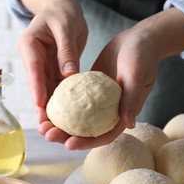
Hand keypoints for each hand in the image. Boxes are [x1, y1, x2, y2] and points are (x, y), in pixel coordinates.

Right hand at [18, 0, 87, 124]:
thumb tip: (69, 75)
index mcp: (30, 45)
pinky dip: (59, 104)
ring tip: (52, 130)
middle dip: (41, 107)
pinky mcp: (53, 71)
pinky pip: (56, 89)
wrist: (62, 8)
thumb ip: (66, 50)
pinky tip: (62, 119)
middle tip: (45, 127)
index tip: (40, 104)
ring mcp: (42, 67)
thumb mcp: (66, 26)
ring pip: (45, 91)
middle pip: (37, 86)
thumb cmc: (63, 12)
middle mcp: (34, 59)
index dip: (37, 88)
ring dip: (49, 111)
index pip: (33, 68)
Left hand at [56, 8, 183, 149]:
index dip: (86, 143)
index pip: (103, 135)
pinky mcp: (89, 88)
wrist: (138, 39)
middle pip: (85, 130)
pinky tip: (45, 104)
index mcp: (121, 114)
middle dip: (65, 136)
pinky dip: (61, 104)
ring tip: (41, 124)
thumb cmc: (142, 57)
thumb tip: (129, 125)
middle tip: (47, 134)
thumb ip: (131, 100)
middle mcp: (108, 111)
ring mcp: (97, 101)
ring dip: (59, 123)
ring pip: (76, 117)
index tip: (68, 144)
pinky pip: (73, 99)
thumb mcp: (136, 77)